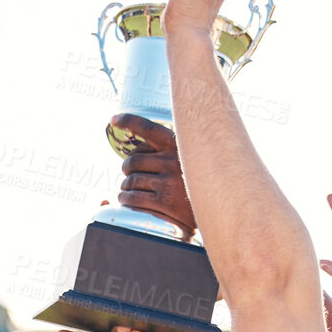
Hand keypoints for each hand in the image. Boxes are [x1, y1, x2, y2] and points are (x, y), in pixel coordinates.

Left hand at [111, 114, 195, 236]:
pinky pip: (132, 198)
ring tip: (129, 192)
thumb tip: (135, 148)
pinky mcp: (164, 201)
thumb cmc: (196, 187)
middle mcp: (173, 161)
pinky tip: (127, 201)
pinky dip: (125, 200)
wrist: (217, 212)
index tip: (114, 119)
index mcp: (179, 146)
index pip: (149, 128)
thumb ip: (168, 153)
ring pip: (130, 181)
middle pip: (132, 161)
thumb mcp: (189, 162)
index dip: (129, 121)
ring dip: (124, 188)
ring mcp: (169, 181)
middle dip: (126, 170)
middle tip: (129, 176)